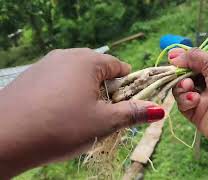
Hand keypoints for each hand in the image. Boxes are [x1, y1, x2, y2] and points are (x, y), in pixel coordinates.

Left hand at [0, 48, 163, 177]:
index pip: (120, 67)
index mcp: (87, 61)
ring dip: (87, 95)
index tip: (126, 106)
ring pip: (78, 77)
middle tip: (103, 116)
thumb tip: (160, 110)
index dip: (128, 87)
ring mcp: (46, 64)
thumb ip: (133, 113)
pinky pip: (60, 81)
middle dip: (106, 93)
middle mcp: (67, 55)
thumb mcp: (103, 122)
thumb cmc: (60, 128)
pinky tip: (59, 115)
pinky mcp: (32, 76)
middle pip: (99, 71)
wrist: (3, 139)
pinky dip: (67, 96)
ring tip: (80, 119)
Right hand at [169, 48, 207, 151]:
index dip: (184, 60)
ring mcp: (204, 100)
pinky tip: (195, 99)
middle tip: (177, 72)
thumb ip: (195, 57)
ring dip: (181, 86)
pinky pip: (183, 105)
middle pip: (186, 76)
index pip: (196, 62)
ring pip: (181, 90)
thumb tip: (174, 55)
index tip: (173, 58)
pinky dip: (185, 99)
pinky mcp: (198, 116)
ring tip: (188, 86)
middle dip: (179, 73)